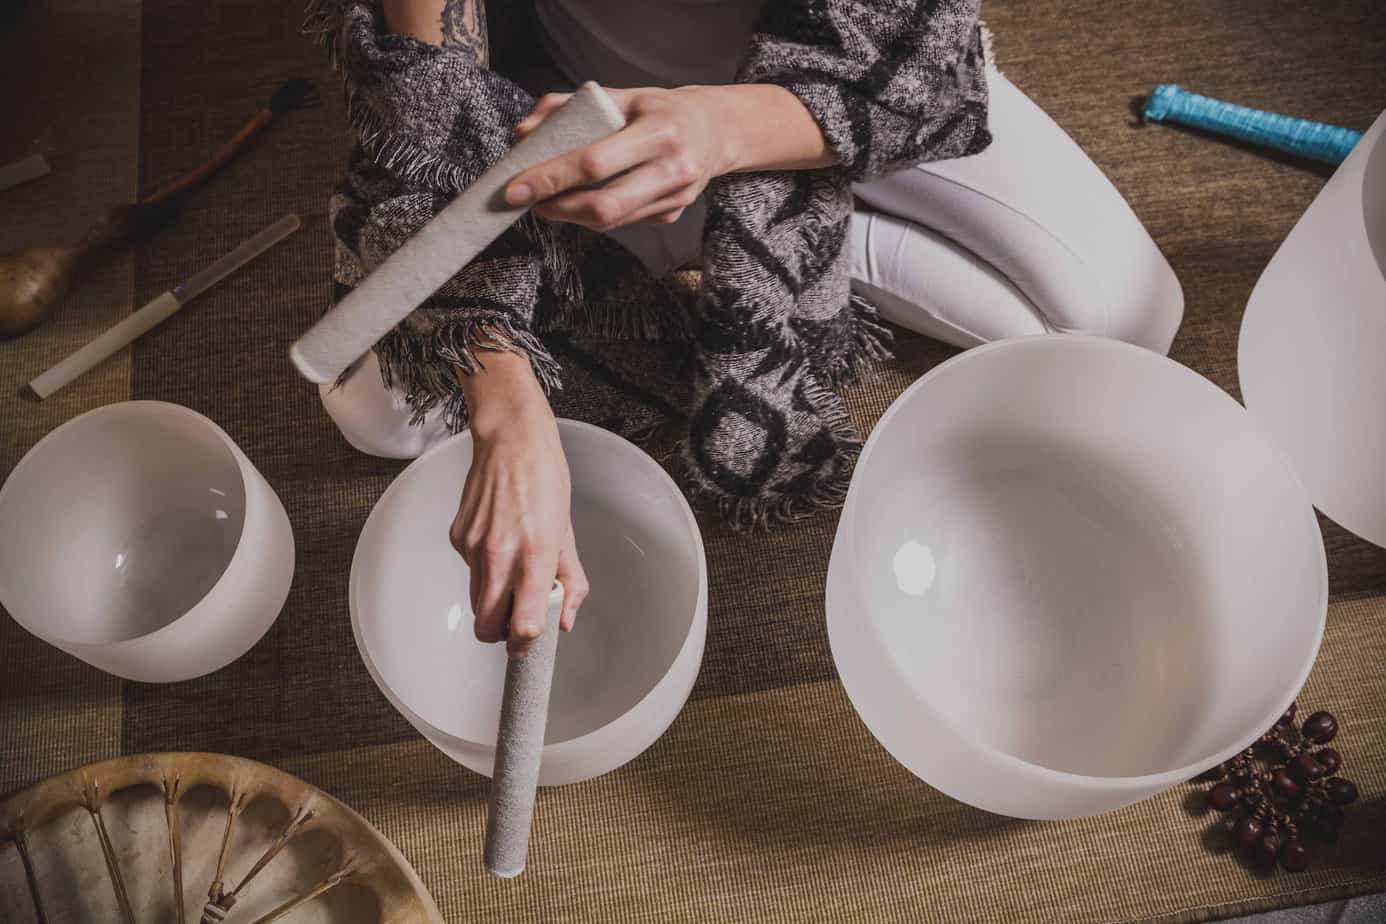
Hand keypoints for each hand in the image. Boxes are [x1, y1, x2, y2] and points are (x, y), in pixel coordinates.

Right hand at [450, 353, 588, 656]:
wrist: (510, 440)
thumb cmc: (545, 480)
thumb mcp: (567, 532)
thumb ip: (569, 581)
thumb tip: (564, 619)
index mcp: (535, 556)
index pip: (523, 625)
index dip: (526, 644)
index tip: (530, 645)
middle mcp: (500, 556)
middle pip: (487, 627)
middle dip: (501, 632)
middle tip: (517, 617)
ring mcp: (473, 547)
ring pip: (476, 600)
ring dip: (493, 598)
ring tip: (512, 565)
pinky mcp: (457, 537)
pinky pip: (469, 570)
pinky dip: (483, 567)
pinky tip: (497, 537)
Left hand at [504, 85, 742, 231]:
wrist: (716, 130)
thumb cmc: (659, 109)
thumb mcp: (620, 95)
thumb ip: (568, 108)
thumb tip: (523, 134)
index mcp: (658, 132)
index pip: (594, 163)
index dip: (551, 178)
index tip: (516, 187)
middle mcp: (672, 170)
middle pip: (604, 206)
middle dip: (557, 208)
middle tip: (527, 201)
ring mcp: (675, 198)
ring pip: (610, 221)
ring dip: (570, 214)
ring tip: (547, 199)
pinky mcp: (672, 215)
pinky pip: (622, 222)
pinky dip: (593, 214)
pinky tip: (581, 200)